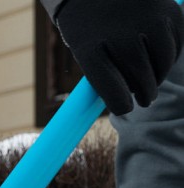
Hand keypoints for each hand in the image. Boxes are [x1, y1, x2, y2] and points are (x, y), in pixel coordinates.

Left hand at [56, 0, 183, 114]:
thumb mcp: (84, 51)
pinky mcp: (168, 10)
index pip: (113, 91)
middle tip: (146, 99)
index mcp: (90, 50)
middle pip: (141, 79)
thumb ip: (103, 77)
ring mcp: (146, 19)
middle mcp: (120, 33)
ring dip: (159, 76)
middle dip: (145, 95)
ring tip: (152, 79)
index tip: (126, 107)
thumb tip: (125, 103)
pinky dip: (170, 56)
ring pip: (163, 64)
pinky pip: (176, 44)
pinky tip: (160, 58)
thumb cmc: (90, 27)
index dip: (121, 105)